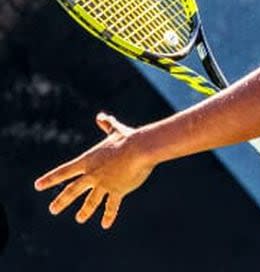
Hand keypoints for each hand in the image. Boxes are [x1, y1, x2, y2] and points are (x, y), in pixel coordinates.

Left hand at [34, 112, 153, 228]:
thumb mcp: (116, 131)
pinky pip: (111, 206)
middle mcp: (92, 175)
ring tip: (79, 218)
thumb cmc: (128, 139)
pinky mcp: (117, 191)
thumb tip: (102, 116)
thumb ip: (108, 125)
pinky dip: (108, 216)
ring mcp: (103, 184)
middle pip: (72, 190)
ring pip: (90, 201)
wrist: (140, 149)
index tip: (37, 185)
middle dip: (61, 201)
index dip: (50, 178)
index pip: (64, 172)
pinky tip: (105, 225)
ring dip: (84, 211)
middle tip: (53, 209)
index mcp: (88, 161)